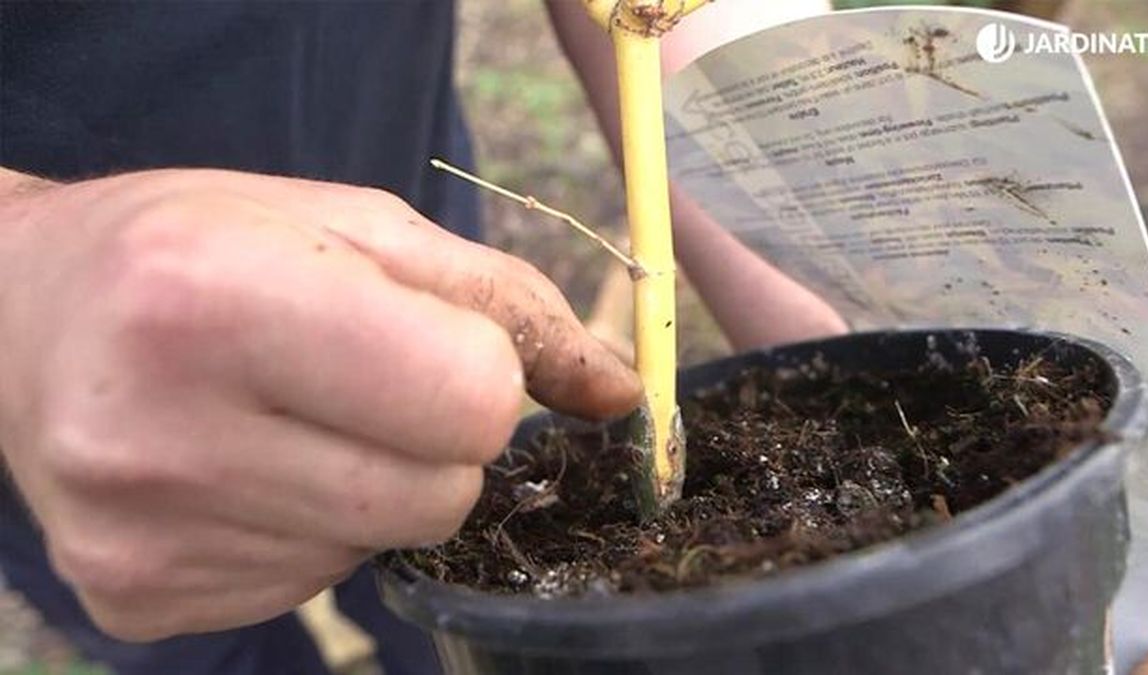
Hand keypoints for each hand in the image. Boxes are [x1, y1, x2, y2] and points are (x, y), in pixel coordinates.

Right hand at [0, 168, 640, 639]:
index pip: (469, 401)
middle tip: (354, 380)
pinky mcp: (135, 599)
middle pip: (439, 495)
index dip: (479, 374)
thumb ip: (505, 303)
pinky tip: (240, 465)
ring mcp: (139, 535)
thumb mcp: (355, 223)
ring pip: (381, 546)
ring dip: (367, 480)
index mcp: (214, 299)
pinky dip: (309, 524)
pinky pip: (312, 584)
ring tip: (278, 414)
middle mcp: (156, 430)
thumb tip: (623, 395)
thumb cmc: (197, 244)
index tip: (427, 341)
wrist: (18, 318)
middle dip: (435, 438)